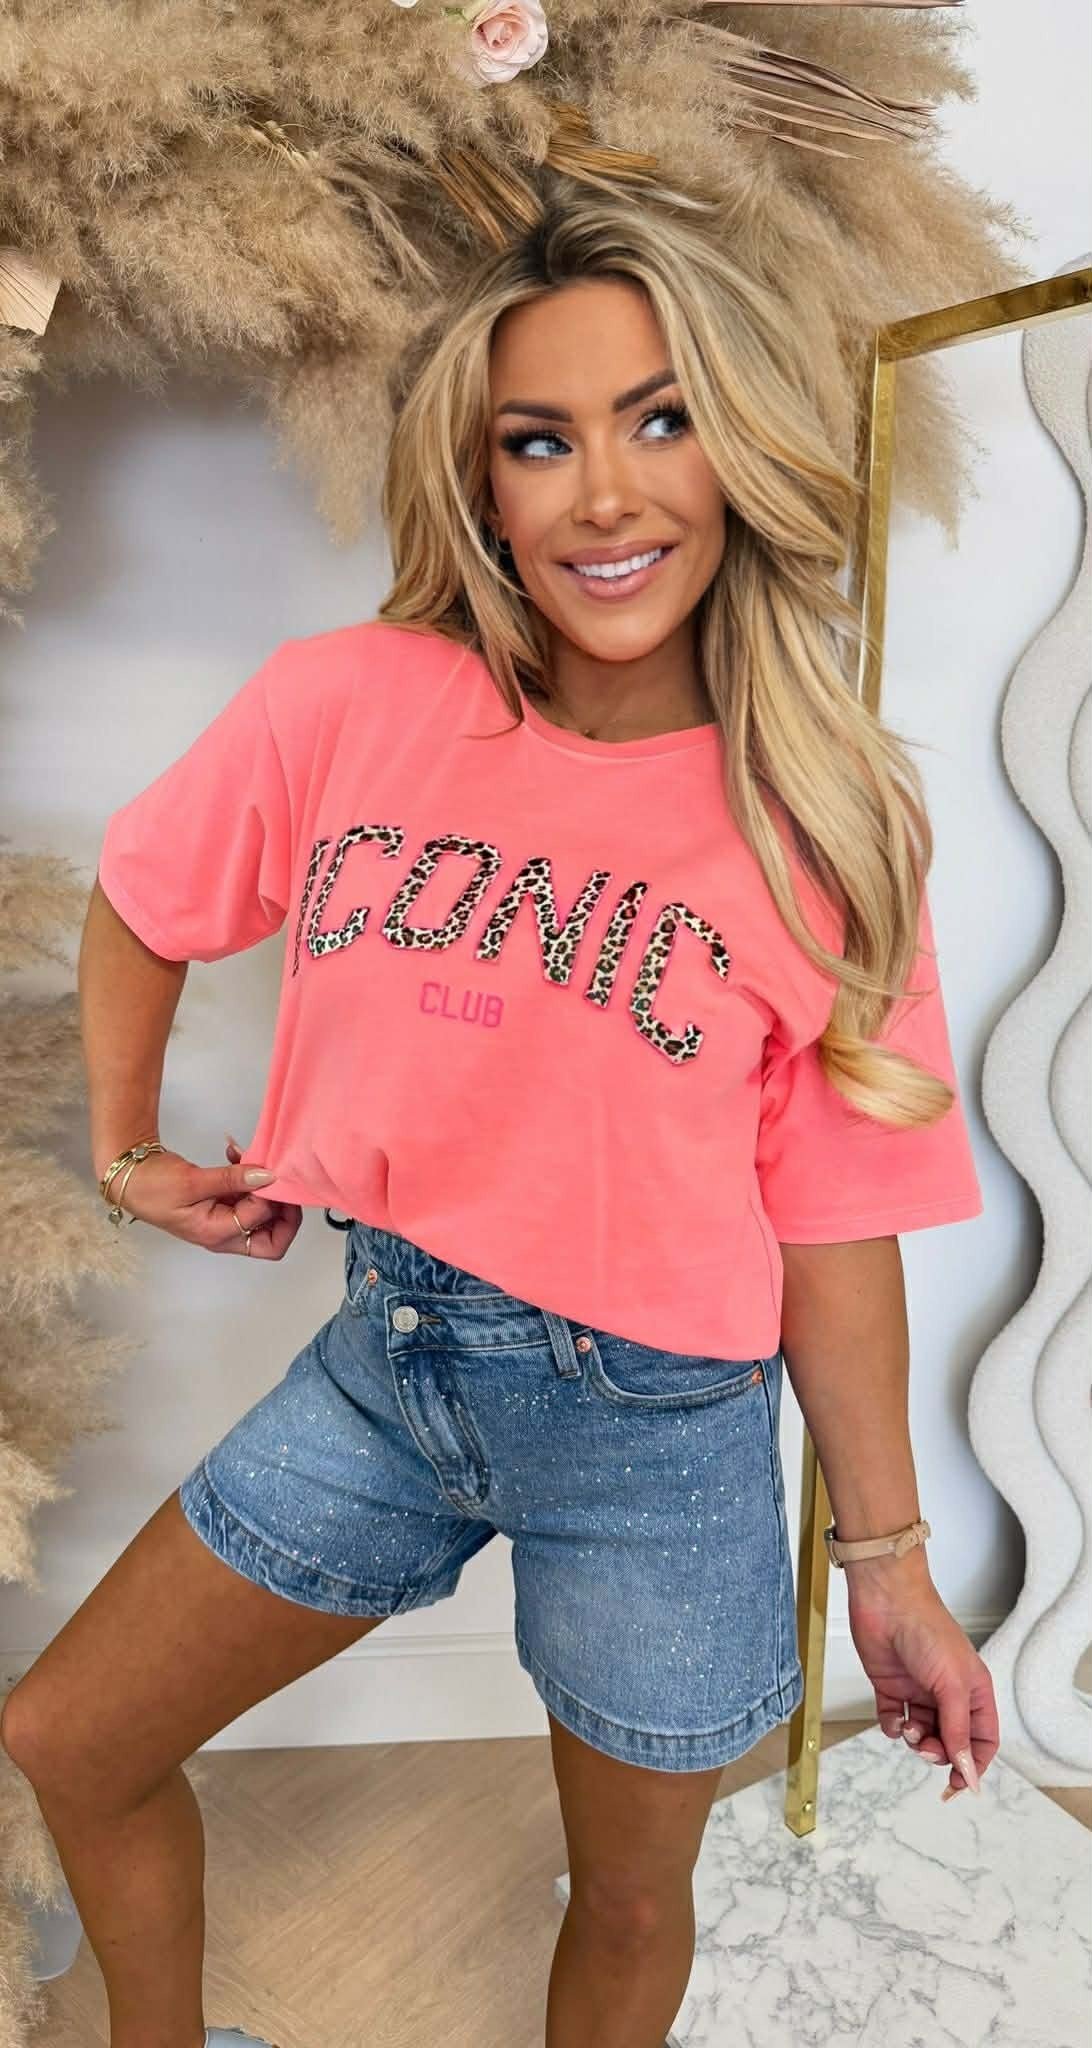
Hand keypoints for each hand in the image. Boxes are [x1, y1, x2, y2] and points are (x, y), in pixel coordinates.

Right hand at [102, 1134, 302, 1257]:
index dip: (269, 1199)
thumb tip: (268, 1176)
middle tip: (279, 1178)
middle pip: (273, 1237)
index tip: (264, 1173)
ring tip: (249, 1155)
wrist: (130, 1178)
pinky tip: (236, 1154)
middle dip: (284, 1209)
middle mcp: (225, 1233)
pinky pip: (246, 1196)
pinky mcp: (221, 1204)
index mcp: (217, 1234)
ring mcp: (224, 1220)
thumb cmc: (153, 1186)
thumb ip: (232, 1179)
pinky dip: (248, 1177)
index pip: (262, 1225)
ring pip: (263, 1214)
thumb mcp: (193, 1181)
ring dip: (264, 1185)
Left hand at [846, 1570, 998, 1800]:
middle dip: (939, 1753)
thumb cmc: (927, 1630)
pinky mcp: (892, 1687)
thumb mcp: (952, 1686)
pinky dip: (893, 1726)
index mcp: (974, 1691)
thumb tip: (968, 1770)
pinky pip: (894, 1721)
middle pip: (950, 1742)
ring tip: (909, 1727)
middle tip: (926, 1748)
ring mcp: (919, 1691)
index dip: (974, 1765)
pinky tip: (894, 1717)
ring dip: (915, 1740)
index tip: (959, 1784)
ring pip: (922, 1734)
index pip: (982, 1740)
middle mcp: (948, 1694)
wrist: (887, 1600)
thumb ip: (958, 1731)